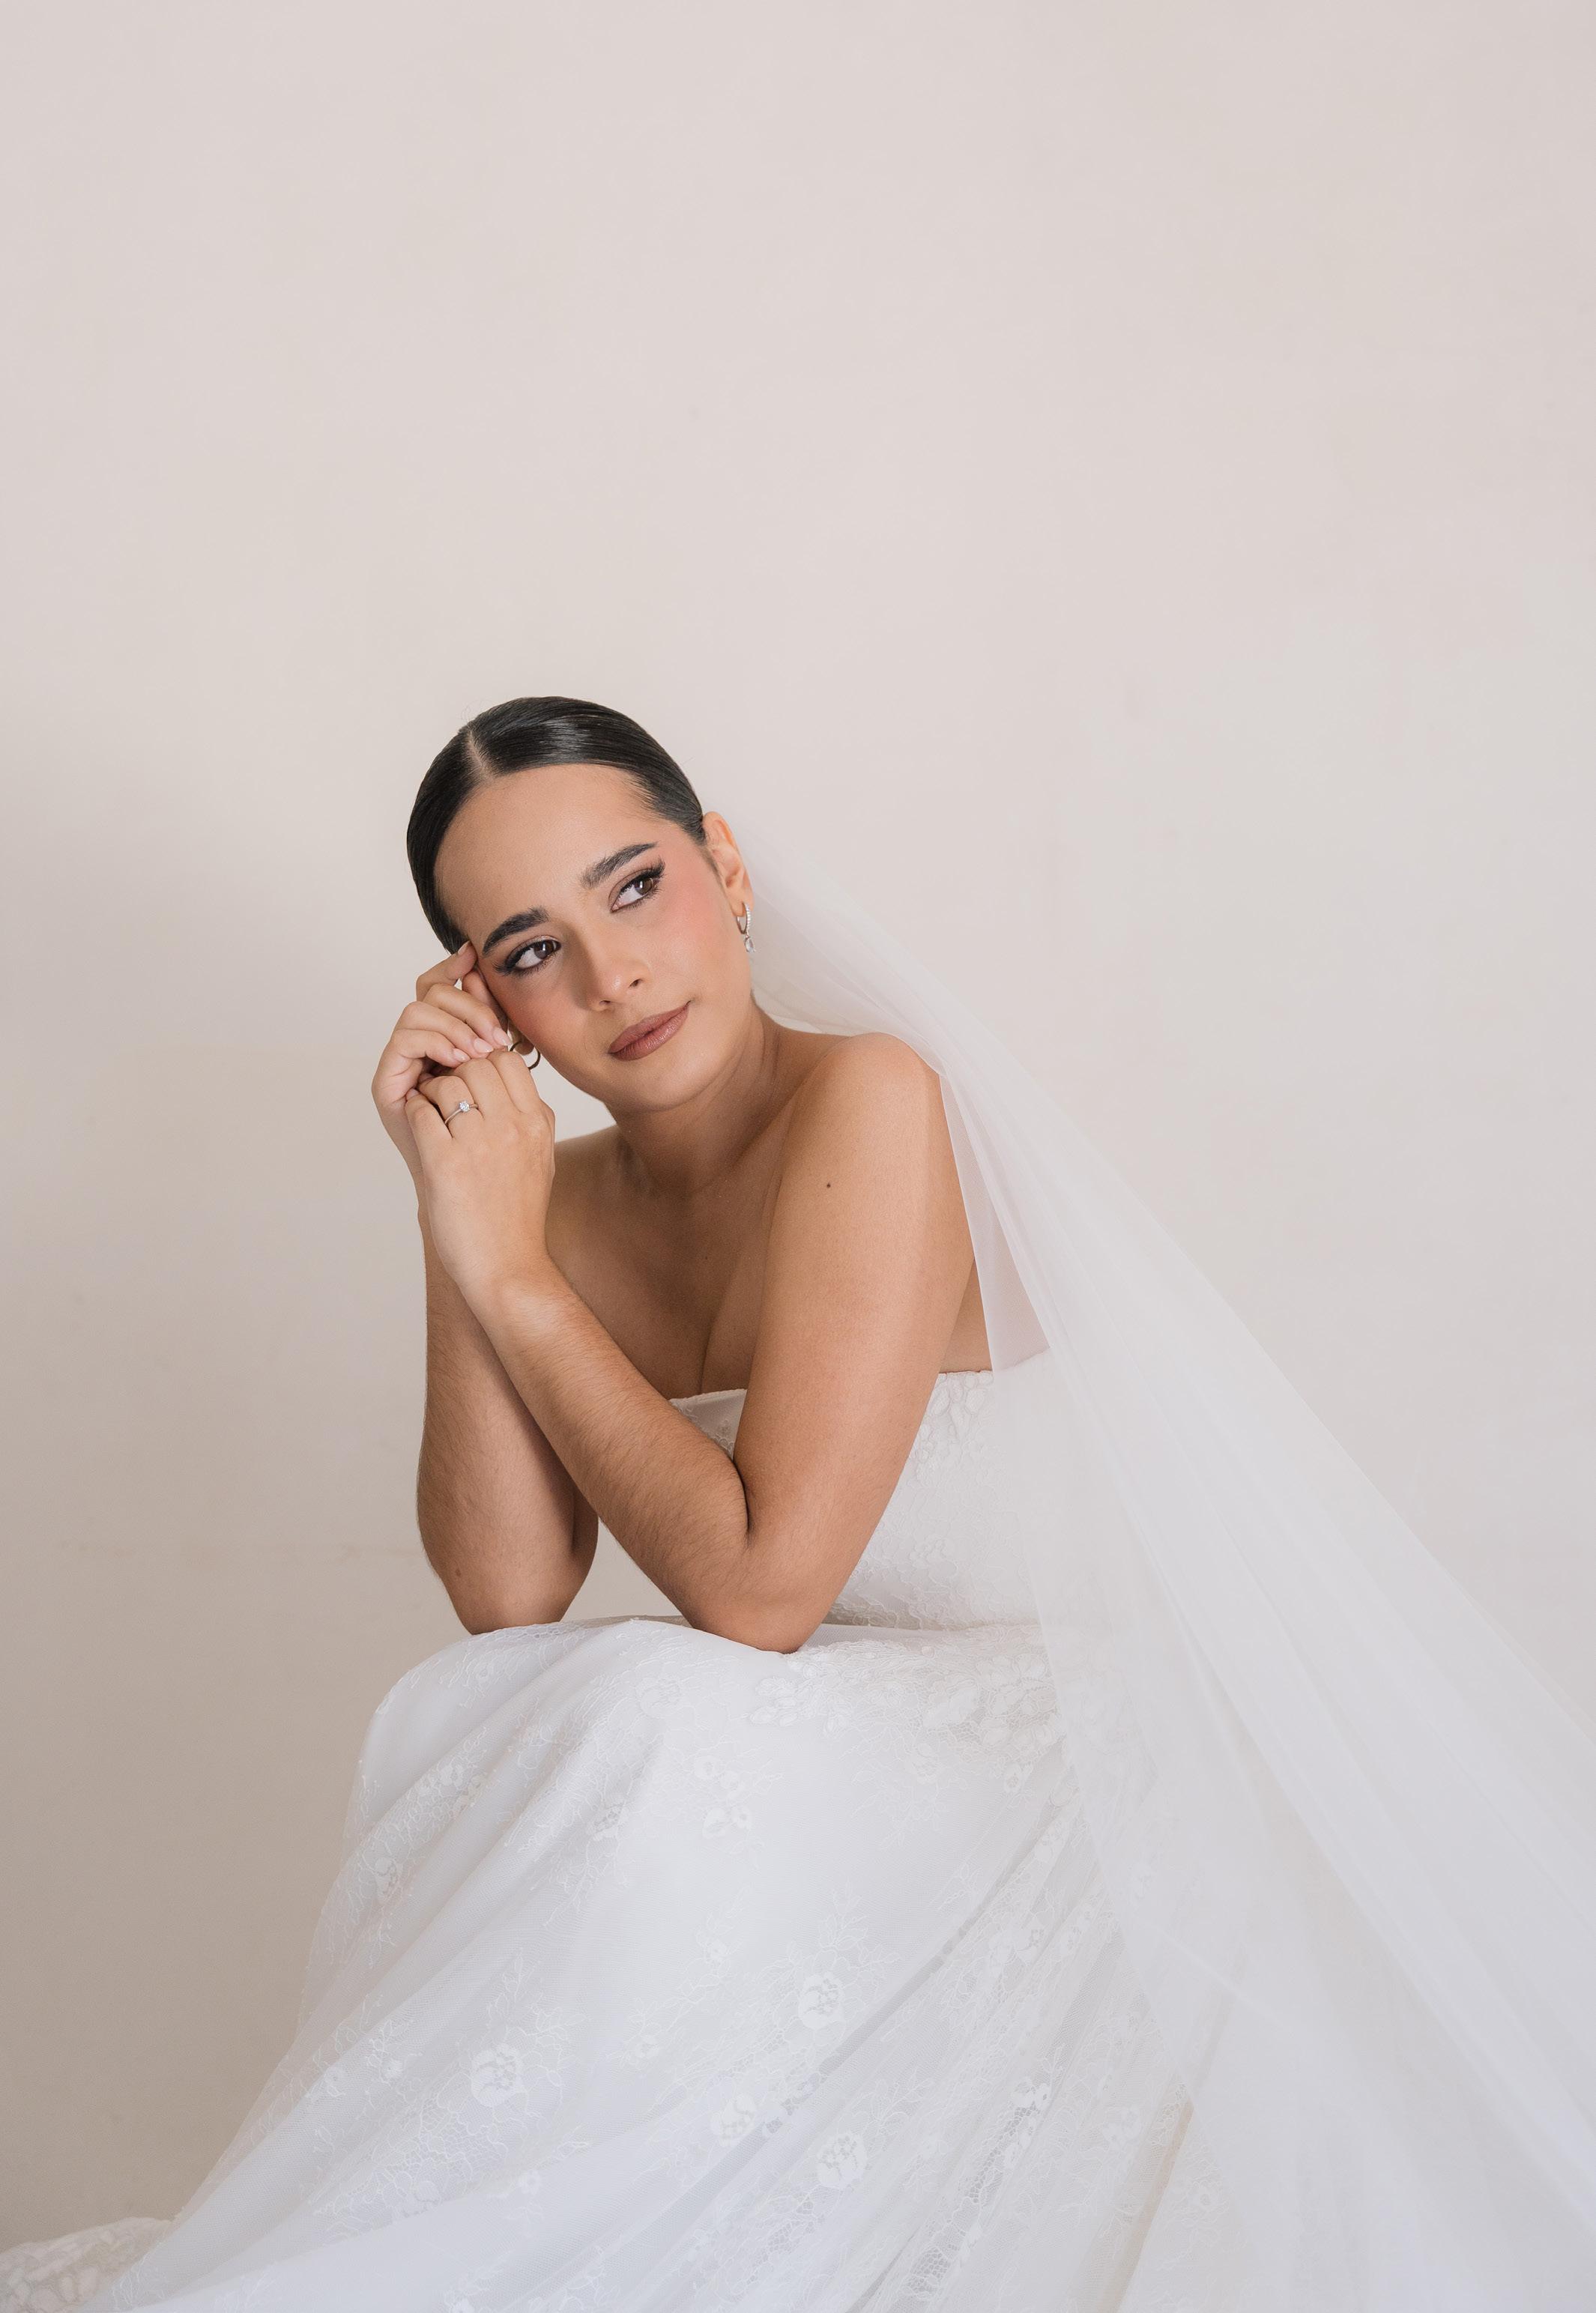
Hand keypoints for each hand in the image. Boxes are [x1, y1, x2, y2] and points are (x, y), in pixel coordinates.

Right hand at [371, 939, 517, 1195]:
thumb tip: (508, 997)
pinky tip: (459, 1061)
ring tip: (479, 1051)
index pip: (444, 986)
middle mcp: (422, 1047)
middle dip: (469, 1003)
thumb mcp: (509, 1086)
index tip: (475, 956)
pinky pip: (405, 1038)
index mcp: (450, 1041)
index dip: (456, 966)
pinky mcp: (389, 1082)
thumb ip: (502, 1042)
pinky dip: (435, 1040)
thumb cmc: (494, 1151)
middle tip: (495, 1035)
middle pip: (432, 990)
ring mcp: (404, 1064)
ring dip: (454, 1023)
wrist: (474, 1203)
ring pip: (418, 1009)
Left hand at [404, 1044, 558, 1314]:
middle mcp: (512, 1126)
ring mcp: (479, 1143)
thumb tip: (510, 1084)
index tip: (472, 1085)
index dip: (483, 1064)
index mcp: (537, 1122)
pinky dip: (415, 1112)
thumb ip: (530, 1118)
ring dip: (431, 1093)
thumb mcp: (541, 1158)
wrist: (507, 1264)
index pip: (507, 1061)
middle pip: (476, 1065)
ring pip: (446, 1083)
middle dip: (455, 1074)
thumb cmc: (519, 1216)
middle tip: (445, 1096)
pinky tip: (419, 1127)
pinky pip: (421, 1112)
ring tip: (430, 1112)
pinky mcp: (446, 1162)